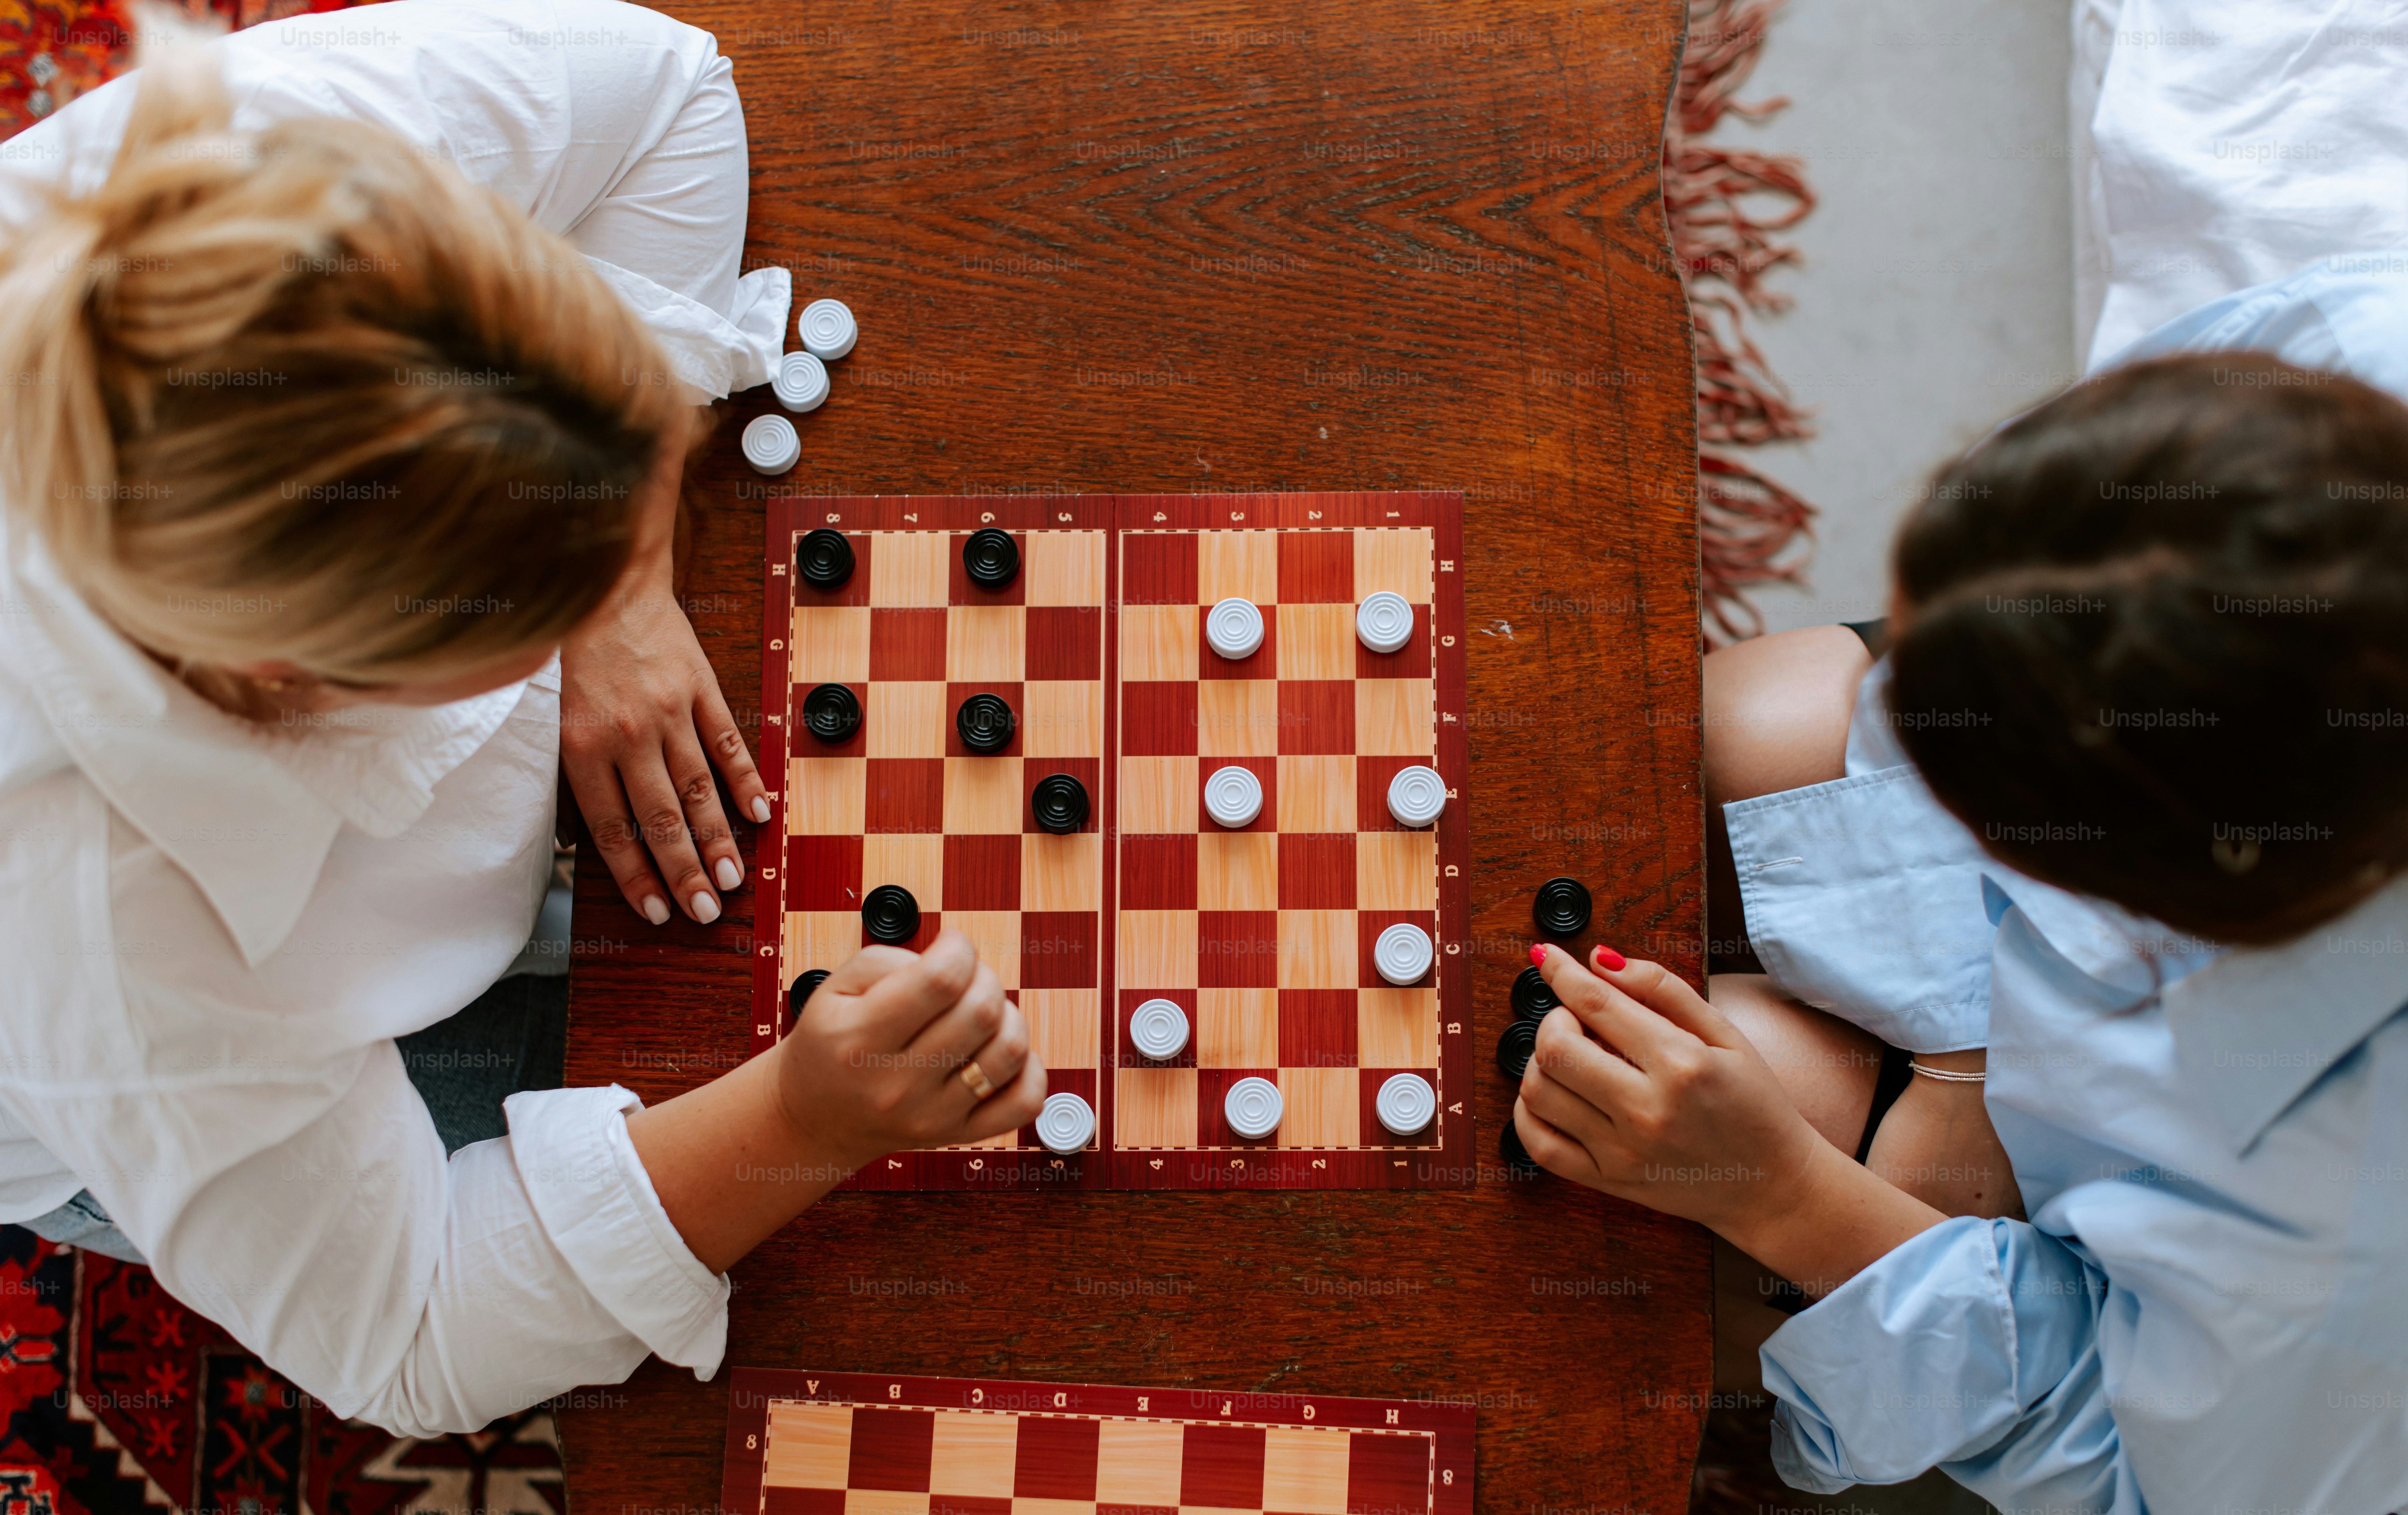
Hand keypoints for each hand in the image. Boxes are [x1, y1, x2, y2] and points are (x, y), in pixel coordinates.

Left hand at [560, 410, 770, 924]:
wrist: (603, 578)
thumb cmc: (571, 649)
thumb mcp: (553, 712)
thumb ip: (577, 769)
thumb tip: (593, 833)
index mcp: (583, 743)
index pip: (613, 828)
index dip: (637, 875)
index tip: (657, 911)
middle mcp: (628, 733)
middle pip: (663, 817)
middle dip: (685, 871)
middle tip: (707, 912)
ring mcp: (670, 710)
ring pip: (699, 788)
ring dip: (719, 839)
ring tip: (734, 879)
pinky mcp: (699, 687)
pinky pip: (727, 743)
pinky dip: (746, 780)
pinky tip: (761, 813)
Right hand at [773, 930, 1046, 1173]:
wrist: (818, 1119)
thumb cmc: (830, 1047)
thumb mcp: (834, 988)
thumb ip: (888, 959)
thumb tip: (949, 959)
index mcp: (861, 1040)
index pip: (940, 981)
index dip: (959, 949)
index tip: (951, 946)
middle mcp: (898, 1085)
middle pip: (980, 1012)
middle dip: (983, 977)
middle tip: (965, 978)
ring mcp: (932, 1116)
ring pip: (1010, 1051)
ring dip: (1007, 1016)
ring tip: (981, 1013)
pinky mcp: (959, 1134)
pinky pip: (1024, 1102)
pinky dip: (1028, 1068)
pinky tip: (998, 1050)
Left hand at [1515, 945, 1824, 1234]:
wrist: (1774, 1186)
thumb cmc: (1755, 1105)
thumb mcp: (1726, 1035)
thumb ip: (1662, 990)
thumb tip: (1601, 959)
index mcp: (1680, 1064)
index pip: (1596, 1004)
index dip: (1560, 971)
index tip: (1544, 954)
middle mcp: (1647, 1109)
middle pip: (1555, 1048)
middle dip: (1554, 1018)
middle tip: (1578, 1019)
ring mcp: (1623, 1151)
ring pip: (1538, 1092)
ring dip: (1540, 1062)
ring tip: (1572, 1057)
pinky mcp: (1609, 1182)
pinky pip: (1539, 1145)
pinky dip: (1527, 1113)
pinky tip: (1550, 1094)